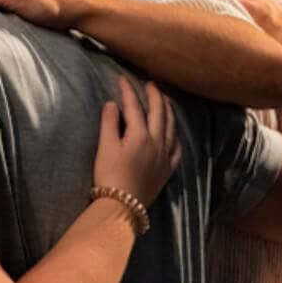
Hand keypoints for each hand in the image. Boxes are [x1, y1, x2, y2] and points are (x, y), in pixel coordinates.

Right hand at [93, 77, 179, 206]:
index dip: (128, 91)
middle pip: (158, 113)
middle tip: (151, 84)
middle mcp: (157, 142)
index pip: (134, 107)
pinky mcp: (167, 170)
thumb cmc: (109, 175)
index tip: (122, 78)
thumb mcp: (104, 147)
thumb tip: (112, 104)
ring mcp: (164, 156)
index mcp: (140, 135)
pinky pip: (177, 149)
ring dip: (168, 112)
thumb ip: (109, 123)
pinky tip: (173, 134)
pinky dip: (175, 137)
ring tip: (164, 102)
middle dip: (155, 96)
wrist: (122, 204)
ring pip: (171, 128)